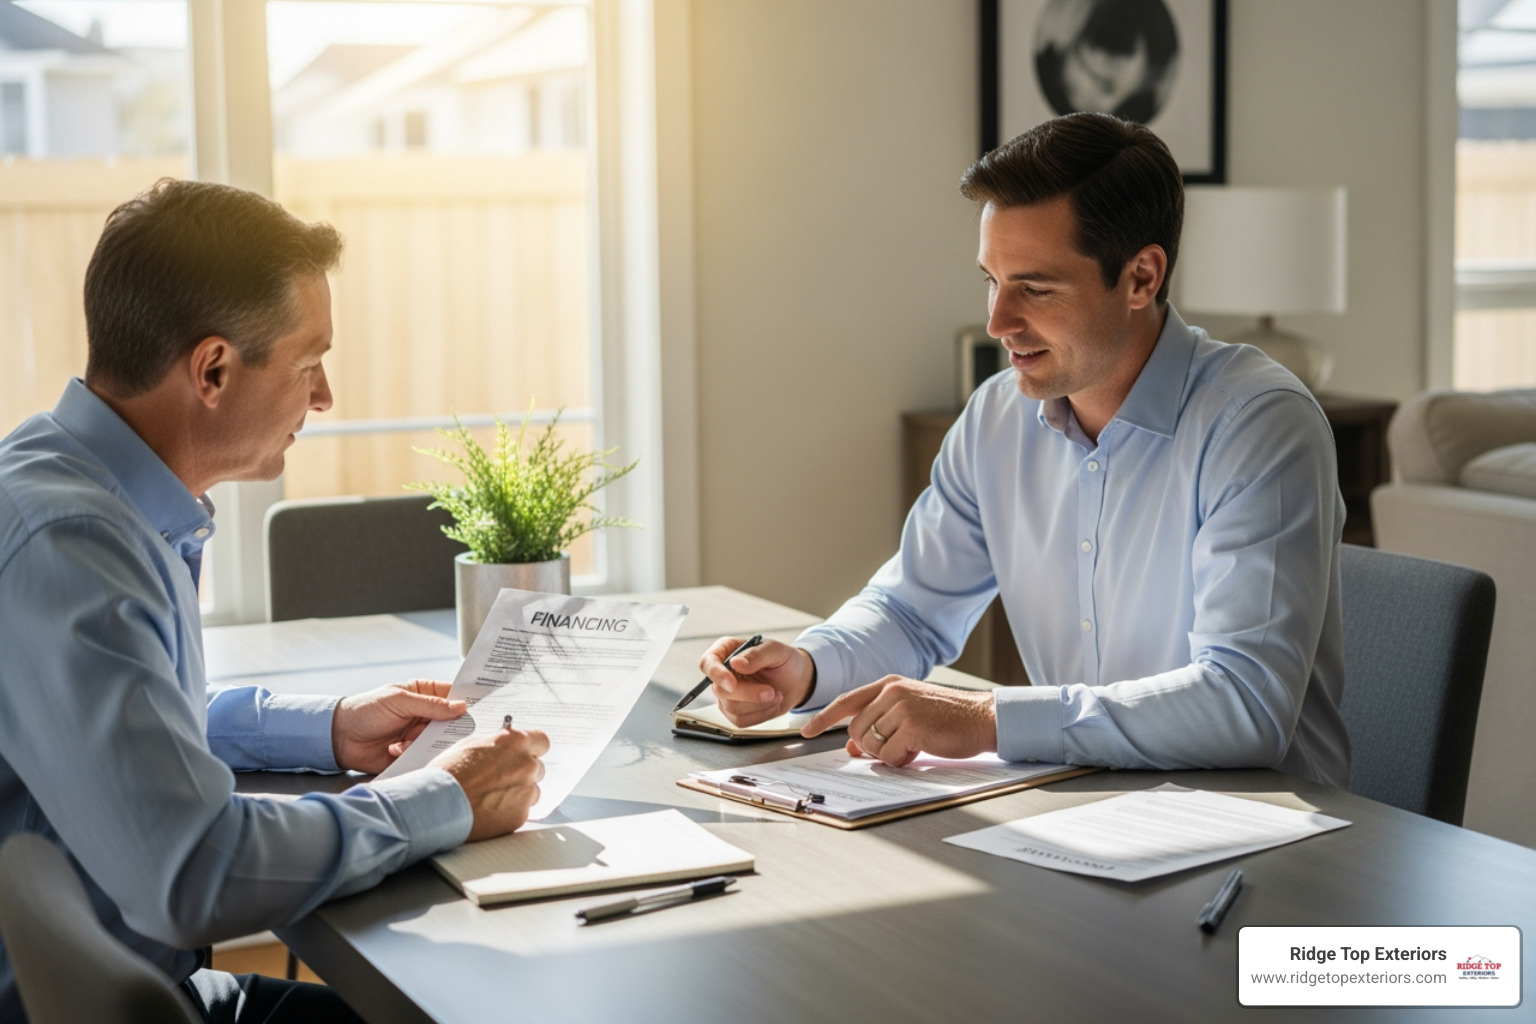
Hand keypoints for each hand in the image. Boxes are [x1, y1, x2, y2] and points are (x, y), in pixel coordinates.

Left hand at [331, 679, 467, 773]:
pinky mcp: (412, 755)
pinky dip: (412, 754)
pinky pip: (425, 757)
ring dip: (425, 742)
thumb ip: (431, 705)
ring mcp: (419, 735)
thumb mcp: (399, 701)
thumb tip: (461, 707)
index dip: (468, 701)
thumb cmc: (366, 710)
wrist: (339, 738)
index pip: (453, 695)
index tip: (483, 708)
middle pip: (452, 722)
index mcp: (425, 694)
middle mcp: (426, 715)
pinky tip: (394, 749)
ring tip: (406, 740)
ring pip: (440, 741)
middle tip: (445, 730)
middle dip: (449, 728)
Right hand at [429, 727, 549, 840]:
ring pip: (532, 792)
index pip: (542, 741)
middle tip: (501, 780)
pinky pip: (522, 812)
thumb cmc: (447, 773)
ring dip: (518, 794)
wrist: (437, 804)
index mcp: (515, 743)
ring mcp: (526, 792)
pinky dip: (509, 812)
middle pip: (537, 768)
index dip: (533, 749)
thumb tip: (502, 748)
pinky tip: (489, 811)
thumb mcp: (470, 745)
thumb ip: (495, 745)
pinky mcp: (520, 815)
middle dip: (523, 773)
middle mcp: (526, 765)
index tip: (527, 754)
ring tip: (492, 797)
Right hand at [699, 636, 815, 726]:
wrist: (796, 680)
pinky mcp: (735, 712)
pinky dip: (761, 715)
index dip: (716, 674)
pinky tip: (772, 704)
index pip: (707, 663)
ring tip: (776, 695)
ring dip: (759, 704)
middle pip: (720, 690)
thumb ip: (756, 654)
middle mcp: (722, 673)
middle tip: (772, 691)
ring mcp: (727, 695)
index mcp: (726, 651)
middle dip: (748, 694)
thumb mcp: (776, 650)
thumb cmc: (784, 660)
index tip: (732, 682)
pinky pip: (740, 721)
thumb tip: (736, 663)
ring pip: (731, 708)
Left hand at [801, 677, 996, 766]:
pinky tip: (919, 749)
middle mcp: (891, 692)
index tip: (806, 730)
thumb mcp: (908, 715)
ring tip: (911, 746)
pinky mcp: (912, 725)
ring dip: (887, 754)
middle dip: (869, 747)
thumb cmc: (947, 718)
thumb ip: (878, 724)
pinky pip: (888, 755)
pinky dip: (900, 760)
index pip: (846, 701)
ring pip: (870, 744)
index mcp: (888, 685)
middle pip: (855, 730)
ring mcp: (901, 707)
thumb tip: (851, 747)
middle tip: (896, 747)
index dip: (823, 718)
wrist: (981, 718)